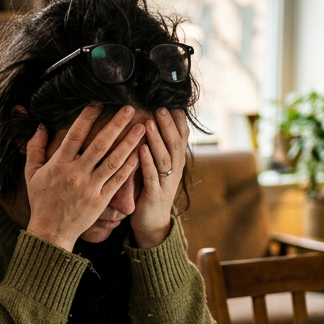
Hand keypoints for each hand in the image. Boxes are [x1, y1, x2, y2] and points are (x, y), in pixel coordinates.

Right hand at [24, 106, 144, 251]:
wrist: (51, 231)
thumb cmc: (41, 200)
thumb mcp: (31, 173)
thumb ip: (35, 148)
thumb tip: (41, 126)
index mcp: (59, 164)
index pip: (75, 135)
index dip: (87, 117)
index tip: (98, 102)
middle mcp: (76, 174)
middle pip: (99, 144)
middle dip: (115, 125)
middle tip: (130, 108)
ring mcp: (90, 187)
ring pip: (113, 160)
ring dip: (129, 142)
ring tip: (142, 127)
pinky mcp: (101, 200)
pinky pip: (118, 180)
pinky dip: (130, 166)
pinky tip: (140, 153)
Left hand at [130, 109, 189, 248]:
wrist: (152, 223)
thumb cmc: (150, 189)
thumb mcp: (157, 165)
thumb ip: (157, 145)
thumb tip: (150, 116)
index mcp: (176, 161)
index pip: (181, 135)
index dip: (177, 119)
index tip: (169, 100)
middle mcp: (175, 170)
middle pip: (175, 143)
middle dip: (167, 124)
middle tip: (159, 106)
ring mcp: (167, 183)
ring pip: (165, 158)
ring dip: (158, 140)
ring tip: (150, 123)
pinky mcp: (155, 196)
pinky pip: (152, 177)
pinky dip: (147, 163)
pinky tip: (141, 150)